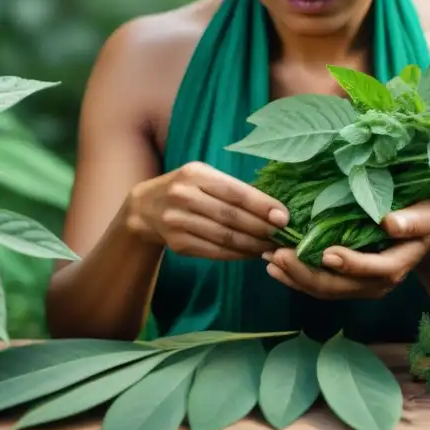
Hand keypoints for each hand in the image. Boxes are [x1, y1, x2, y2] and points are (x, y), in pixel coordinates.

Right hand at [124, 161, 289, 259]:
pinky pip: (215, 251)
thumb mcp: (204, 177)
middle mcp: (184, 196)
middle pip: (232, 217)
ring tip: (272, 247)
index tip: (284, 217)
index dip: (262, 206)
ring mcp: (178, 221)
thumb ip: (233, 188)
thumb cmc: (186, 188)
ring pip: (225, 237)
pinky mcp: (178, 244)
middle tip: (283, 236)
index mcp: (195, 174)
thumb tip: (273, 208)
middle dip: (262, 228)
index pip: (235, 192)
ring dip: (253, 245)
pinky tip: (252, 253)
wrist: (145, 207)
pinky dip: (238, 254)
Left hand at [263, 199, 429, 299]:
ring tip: (271, 262)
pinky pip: (322, 286)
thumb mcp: (428, 214)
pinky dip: (297, 279)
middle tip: (281, 256)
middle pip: (343, 286)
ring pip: (327, 290)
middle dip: (309, 275)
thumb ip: (413, 221)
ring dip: (297, 279)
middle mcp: (380, 282)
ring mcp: (362, 285)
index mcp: (400, 263)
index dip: (351, 264)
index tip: (326, 253)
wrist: (424, 228)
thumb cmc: (427, 215)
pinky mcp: (348, 282)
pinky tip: (276, 267)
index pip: (375, 269)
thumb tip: (389, 224)